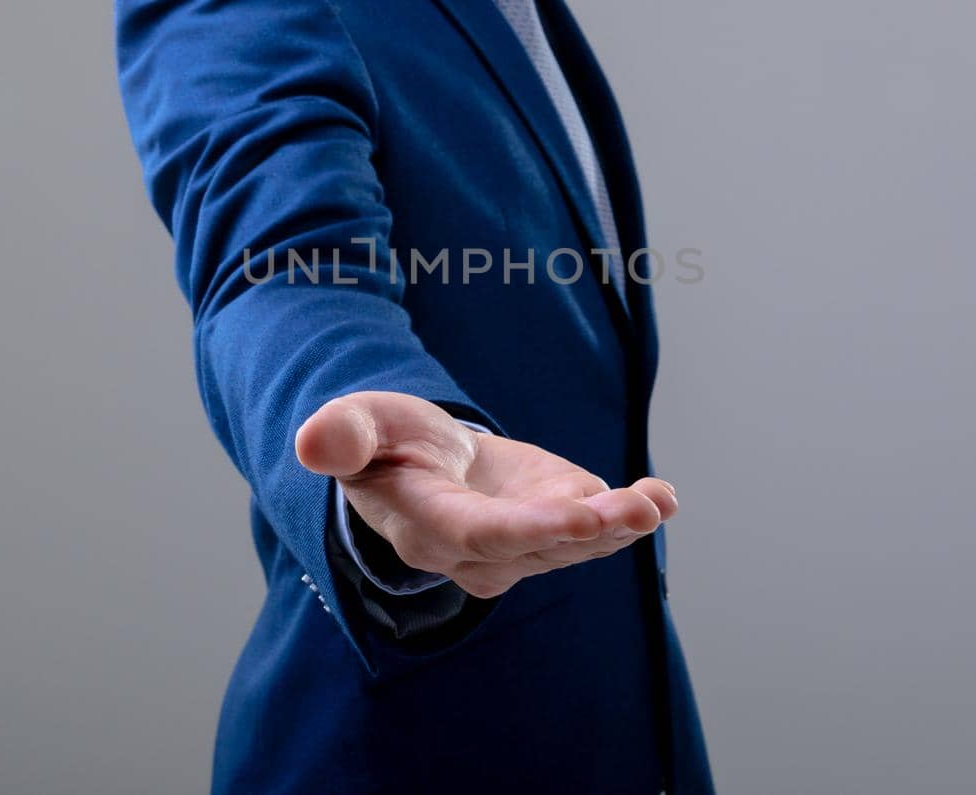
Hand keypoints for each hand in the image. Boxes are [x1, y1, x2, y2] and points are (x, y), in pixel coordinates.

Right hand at [295, 391, 676, 598]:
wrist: (419, 462)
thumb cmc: (385, 441)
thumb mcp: (359, 425)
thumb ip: (343, 436)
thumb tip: (312, 443)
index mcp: (426, 523)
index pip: (479, 535)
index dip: (528, 527)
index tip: (575, 512)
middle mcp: (476, 550)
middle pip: (538, 545)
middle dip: (588, 528)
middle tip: (635, 508)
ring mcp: (520, 546)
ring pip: (574, 545)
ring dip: (619, 525)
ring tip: (657, 502)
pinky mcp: (553, 529)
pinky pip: (595, 531)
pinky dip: (632, 514)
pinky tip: (663, 496)